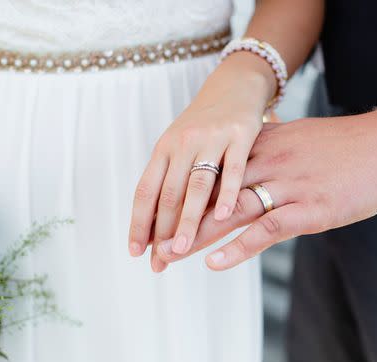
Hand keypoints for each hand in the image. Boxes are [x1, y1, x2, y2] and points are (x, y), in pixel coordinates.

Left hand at [128, 53, 275, 271]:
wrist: (235, 85)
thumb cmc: (204, 124)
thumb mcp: (180, 145)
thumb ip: (171, 179)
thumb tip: (155, 223)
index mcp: (164, 149)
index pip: (146, 191)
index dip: (138, 222)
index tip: (135, 251)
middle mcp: (182, 143)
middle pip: (168, 193)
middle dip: (162, 231)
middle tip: (160, 261)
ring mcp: (212, 138)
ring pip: (196, 185)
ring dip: (187, 220)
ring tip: (181, 248)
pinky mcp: (241, 134)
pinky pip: (233, 168)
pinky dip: (227, 193)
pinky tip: (223, 216)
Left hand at [155, 114, 376, 269]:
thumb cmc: (348, 146)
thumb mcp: (300, 137)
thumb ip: (272, 147)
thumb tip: (250, 153)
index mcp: (263, 145)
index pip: (211, 173)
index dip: (182, 196)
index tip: (158, 216)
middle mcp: (268, 163)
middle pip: (211, 194)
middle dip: (179, 221)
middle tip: (151, 244)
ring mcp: (287, 186)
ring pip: (229, 213)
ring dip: (196, 237)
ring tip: (167, 257)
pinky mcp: (308, 209)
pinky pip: (265, 229)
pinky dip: (237, 248)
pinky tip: (213, 263)